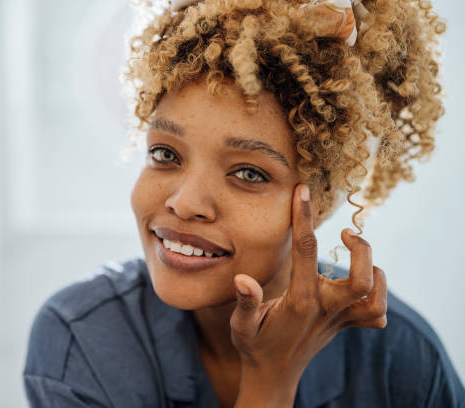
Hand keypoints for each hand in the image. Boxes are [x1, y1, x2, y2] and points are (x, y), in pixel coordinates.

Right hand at [231, 184, 387, 406]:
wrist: (273, 375)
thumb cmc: (254, 345)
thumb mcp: (241, 326)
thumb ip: (245, 302)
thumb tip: (243, 280)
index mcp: (299, 301)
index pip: (306, 250)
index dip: (303, 216)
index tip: (302, 191)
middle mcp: (325, 310)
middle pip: (360, 278)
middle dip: (360, 248)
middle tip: (346, 232)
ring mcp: (339, 320)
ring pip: (375, 296)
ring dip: (374, 269)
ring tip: (355, 252)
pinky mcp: (346, 327)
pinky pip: (376, 314)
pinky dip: (378, 295)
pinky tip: (362, 283)